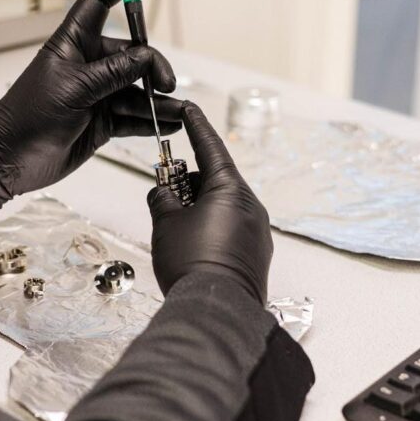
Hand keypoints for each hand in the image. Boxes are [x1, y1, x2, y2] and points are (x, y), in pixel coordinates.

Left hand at [0, 0, 181, 207]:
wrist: (10, 159)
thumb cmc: (26, 117)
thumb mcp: (73, 89)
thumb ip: (112, 73)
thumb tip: (145, 58)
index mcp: (72, 44)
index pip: (100, 1)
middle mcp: (88, 65)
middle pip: (132, 53)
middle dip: (152, 66)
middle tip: (164, 85)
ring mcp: (97, 94)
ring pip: (137, 89)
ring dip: (158, 101)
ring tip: (177, 111)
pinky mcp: (103, 121)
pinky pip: (135, 116)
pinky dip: (152, 120)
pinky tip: (169, 123)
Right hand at [147, 102, 272, 303]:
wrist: (216, 312)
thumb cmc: (191, 263)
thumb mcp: (166, 222)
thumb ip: (162, 198)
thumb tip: (163, 193)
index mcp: (231, 190)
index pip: (211, 147)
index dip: (196, 126)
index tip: (189, 108)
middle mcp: (251, 206)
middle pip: (215, 179)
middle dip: (188, 181)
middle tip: (164, 189)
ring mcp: (257, 232)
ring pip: (223, 206)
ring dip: (198, 207)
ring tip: (173, 225)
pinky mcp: (256, 254)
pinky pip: (231, 228)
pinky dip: (210, 226)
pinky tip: (190, 244)